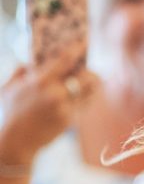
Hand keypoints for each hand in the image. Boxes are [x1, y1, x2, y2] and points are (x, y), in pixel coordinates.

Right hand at [0, 47, 97, 166]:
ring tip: (94, 82)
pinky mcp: (69, 121)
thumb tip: (32, 61)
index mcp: (39, 81)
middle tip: (91, 70)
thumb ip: (20, 71)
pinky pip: (84, 106)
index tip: (85, 42)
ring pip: (89, 93)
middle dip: (91, 73)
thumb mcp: (9, 88)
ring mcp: (64, 108)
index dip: (77, 49)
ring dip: (93, 87)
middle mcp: (55, 93)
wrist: (16, 142)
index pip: (65, 60)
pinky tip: (86, 97)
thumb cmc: (9, 113)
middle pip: (85, 77)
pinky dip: (86, 100)